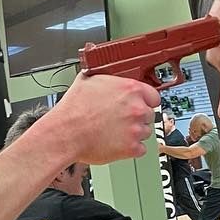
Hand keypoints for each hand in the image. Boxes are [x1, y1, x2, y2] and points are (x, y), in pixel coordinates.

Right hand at [44, 73, 160, 165]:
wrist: (66, 133)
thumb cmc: (73, 110)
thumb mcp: (86, 80)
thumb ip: (101, 76)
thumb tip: (99, 70)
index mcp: (130, 89)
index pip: (153, 96)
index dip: (145, 101)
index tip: (140, 105)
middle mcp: (137, 108)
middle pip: (148, 114)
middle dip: (137, 118)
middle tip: (120, 120)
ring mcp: (135, 129)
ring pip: (145, 132)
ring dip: (134, 133)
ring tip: (115, 132)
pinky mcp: (131, 148)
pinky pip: (140, 149)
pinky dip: (131, 149)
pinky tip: (118, 144)